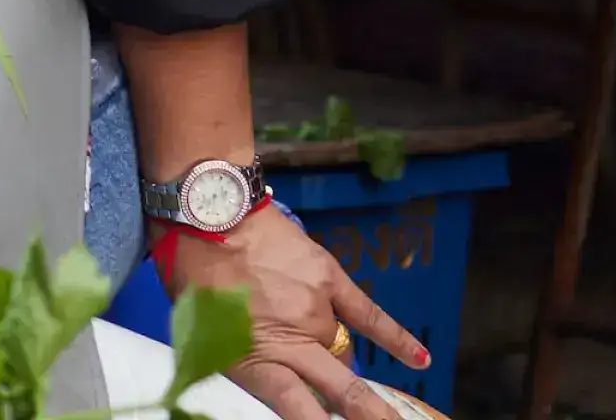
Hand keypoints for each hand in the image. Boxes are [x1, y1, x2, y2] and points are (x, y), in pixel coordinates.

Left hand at [164, 203, 427, 419]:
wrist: (205, 214)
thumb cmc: (194, 278)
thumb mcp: (209, 338)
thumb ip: (251, 367)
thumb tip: (289, 391)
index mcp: (257, 357)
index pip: (297, 407)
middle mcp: (293, 337)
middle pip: (343, 389)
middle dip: (367, 412)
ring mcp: (315, 308)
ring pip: (341, 350)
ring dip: (331, 356)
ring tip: (302, 339)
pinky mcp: (330, 278)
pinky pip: (370, 315)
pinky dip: (396, 338)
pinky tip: (420, 359)